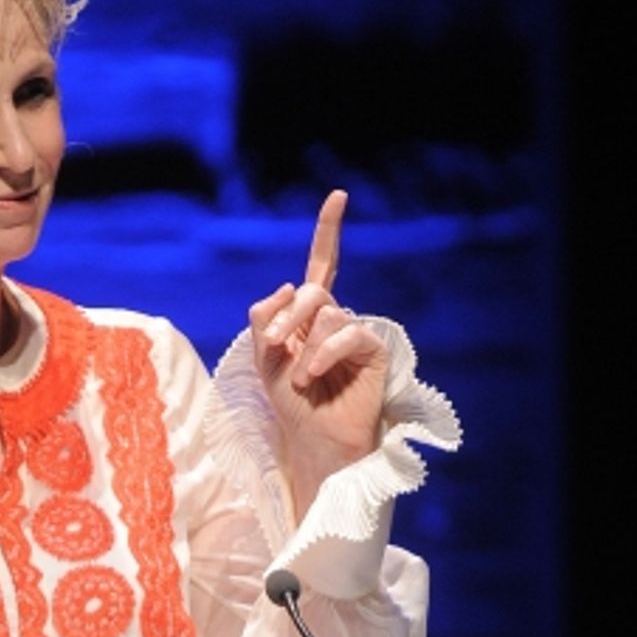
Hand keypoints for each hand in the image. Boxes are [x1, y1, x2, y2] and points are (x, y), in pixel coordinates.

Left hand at [249, 190, 387, 515]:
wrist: (314, 440)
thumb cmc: (292, 405)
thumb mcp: (264, 359)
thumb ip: (265, 319)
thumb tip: (288, 285)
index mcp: (308, 317)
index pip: (320, 267)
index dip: (328, 232)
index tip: (339, 196)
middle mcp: (334, 319)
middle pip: (310, 290)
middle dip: (287, 317)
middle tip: (277, 349)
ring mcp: (354, 333)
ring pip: (326, 313)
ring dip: (303, 350)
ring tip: (303, 381)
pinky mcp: (372, 350)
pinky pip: (346, 333)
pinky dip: (323, 355)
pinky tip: (314, 377)